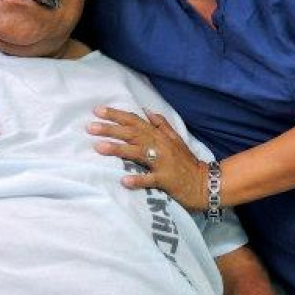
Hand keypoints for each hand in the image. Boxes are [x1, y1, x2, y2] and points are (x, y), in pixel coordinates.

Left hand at [89, 106, 208, 210]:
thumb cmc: (186, 162)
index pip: (135, 121)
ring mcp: (163, 163)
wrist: (205, 183)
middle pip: (132, 134)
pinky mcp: (166, 180)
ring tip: (99, 148)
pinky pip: (151, 180)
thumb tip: (146, 111)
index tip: (97, 111)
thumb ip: (161, 124)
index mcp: (159, 136)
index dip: (116, 115)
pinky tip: (124, 181)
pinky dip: (138, 180)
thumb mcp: (175, 139)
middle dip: (110, 129)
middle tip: (90, 127)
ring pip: (138, 153)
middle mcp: (160, 146)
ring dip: (118, 150)